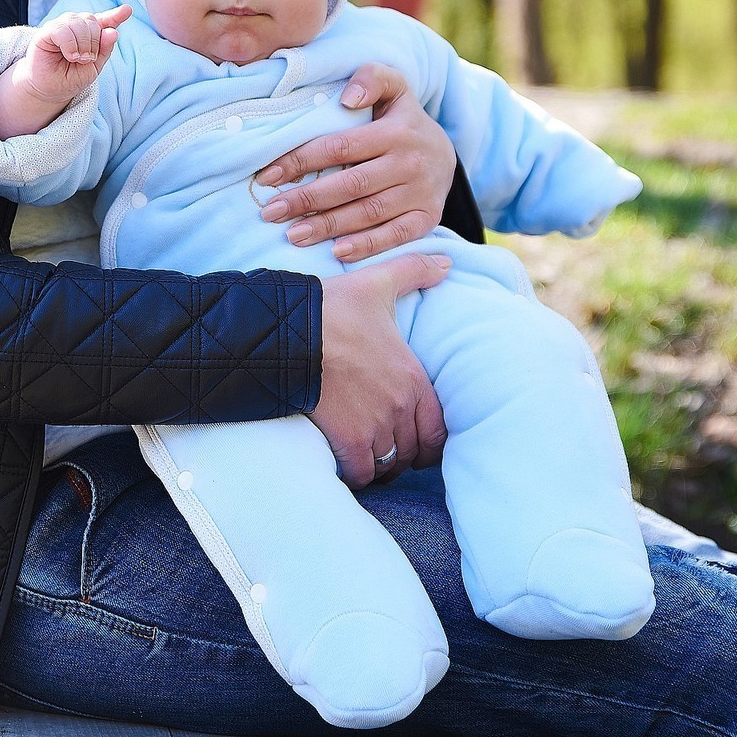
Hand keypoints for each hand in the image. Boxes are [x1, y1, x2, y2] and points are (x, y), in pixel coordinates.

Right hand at [23, 5, 130, 104]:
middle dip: (95, 42)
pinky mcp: (46, 32)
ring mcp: (60, 27)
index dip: (116, 15)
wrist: (51, 91)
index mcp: (89, 34)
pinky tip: (71, 55)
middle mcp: (75, 26)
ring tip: (78, 59)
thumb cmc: (71, 78)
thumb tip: (113, 31)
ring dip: (83, 44)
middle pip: (92, 21)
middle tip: (88, 59)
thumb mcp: (94, 67)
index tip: (127, 10)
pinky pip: (62, 29)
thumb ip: (104, 49)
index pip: (104, 20)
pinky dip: (70, 43)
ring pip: (78, 22)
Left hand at [258, 62, 458, 261]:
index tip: (269, 175)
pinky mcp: (427, 218)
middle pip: (350, 184)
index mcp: (396, 131)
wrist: (446, 154)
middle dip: (307, 199)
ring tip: (293, 235)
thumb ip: (372, 78)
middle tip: (271, 212)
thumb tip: (348, 99)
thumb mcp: (394, 88)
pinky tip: (336, 252)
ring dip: (328, 226)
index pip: (340, 147)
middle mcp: (409, 163)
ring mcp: (420, 193)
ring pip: (368, 213)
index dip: (302, 161)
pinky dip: (367, 245)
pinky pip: (396, 236)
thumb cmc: (403, 120)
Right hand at [312, 252, 451, 486]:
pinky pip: (362, 473)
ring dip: (380, 463)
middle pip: (414, 451)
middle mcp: (400, 406)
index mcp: (413, 377)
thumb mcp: (377, 284)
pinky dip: (358, 473)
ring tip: (369, 455)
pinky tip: (348, 461)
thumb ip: (414, 271)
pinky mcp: (347, 439)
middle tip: (390, 447)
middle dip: (404, 453)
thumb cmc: (333, 309)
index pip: (438, 429)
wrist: (290, 333)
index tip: (418, 440)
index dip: (431, 441)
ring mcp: (375, 425)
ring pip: (389, 464)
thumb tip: (445, 262)